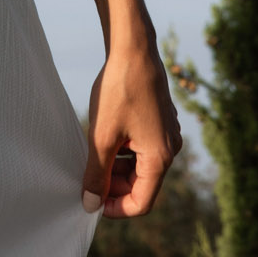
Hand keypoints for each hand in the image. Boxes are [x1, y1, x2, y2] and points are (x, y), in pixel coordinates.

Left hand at [82, 37, 181, 218]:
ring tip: (92, 158)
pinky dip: (124, 151)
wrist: (133, 48)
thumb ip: (96, 173)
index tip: (92, 202)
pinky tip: (104, 139)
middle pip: (142, 184)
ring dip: (117, 168)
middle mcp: (170, 148)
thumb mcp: (102, 136)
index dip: (116, 208)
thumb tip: (91, 205)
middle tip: (87, 179)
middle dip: (114, 186)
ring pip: (140, 165)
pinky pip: (142, 147)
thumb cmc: (118, 91)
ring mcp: (167, 132)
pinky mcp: (160, 119)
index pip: (141, 202)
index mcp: (161, 157)